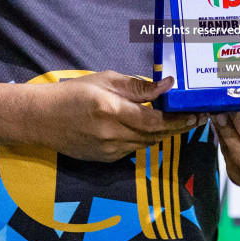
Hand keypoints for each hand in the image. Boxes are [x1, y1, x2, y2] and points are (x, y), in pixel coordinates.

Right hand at [26, 72, 202, 162]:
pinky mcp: (105, 159)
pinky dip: (146, 139)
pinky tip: (154, 129)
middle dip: (179, 127)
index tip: (196, 113)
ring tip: (182, 122)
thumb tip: (167, 85)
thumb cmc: (73, 93)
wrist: (41, 119)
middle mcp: (112, 134)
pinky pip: (133, 149)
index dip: (178, 119)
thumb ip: (138, 86)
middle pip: (155, 135)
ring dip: (166, 134)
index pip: (154, 120)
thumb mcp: (105, 80)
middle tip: (198, 118)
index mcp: (111, 111)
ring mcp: (108, 150)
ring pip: (147, 144)